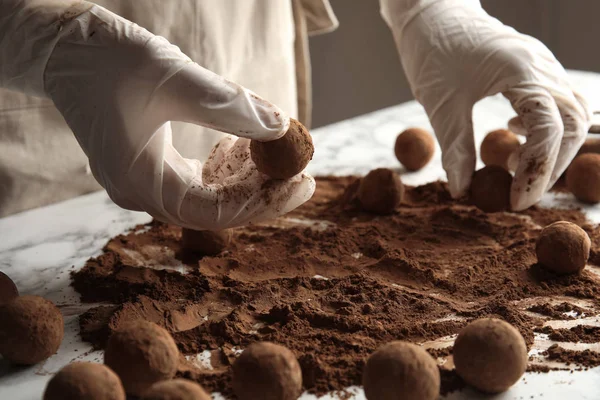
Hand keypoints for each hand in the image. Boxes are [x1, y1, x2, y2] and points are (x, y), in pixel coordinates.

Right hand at [40, 4, 313, 228]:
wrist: (64, 48)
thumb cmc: (108, 60)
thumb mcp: (173, 79)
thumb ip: (228, 106)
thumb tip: (281, 126)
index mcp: (140, 183)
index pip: (215, 211)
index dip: (264, 201)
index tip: (302, 182)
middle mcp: (141, 191)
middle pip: (215, 207)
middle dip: (260, 189)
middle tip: (300, 166)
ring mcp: (145, 180)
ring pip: (208, 193)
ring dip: (245, 175)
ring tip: (272, 147)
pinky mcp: (150, 164)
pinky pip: (197, 178)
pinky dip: (225, 166)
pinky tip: (241, 144)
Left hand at [381, 0, 590, 209]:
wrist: (431, 12)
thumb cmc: (433, 51)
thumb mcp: (441, 105)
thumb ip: (455, 150)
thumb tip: (463, 192)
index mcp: (522, 71)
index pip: (551, 131)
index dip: (536, 172)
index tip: (514, 202)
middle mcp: (542, 66)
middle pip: (571, 124)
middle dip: (550, 165)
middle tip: (520, 193)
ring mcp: (541, 63)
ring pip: (568, 112)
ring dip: (550, 147)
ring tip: (516, 167)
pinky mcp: (532, 66)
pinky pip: (554, 100)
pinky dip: (543, 126)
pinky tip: (515, 136)